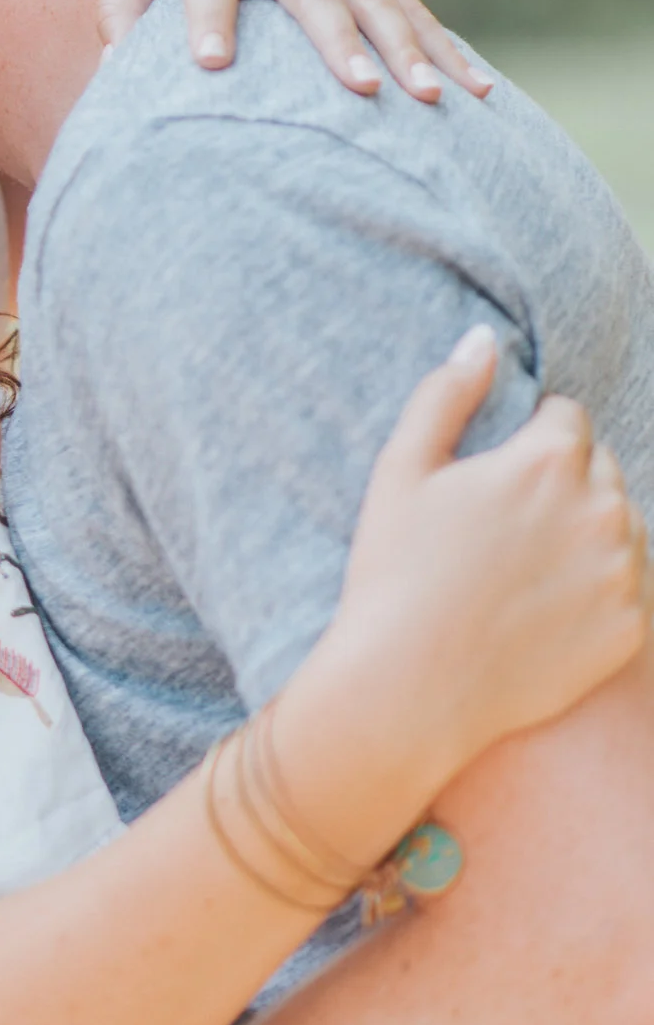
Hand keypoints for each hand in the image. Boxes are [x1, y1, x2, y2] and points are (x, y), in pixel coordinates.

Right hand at [335, 326, 647, 770]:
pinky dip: (593, 591)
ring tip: (518, 570)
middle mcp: (602, 510)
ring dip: (583, 534)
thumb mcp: (400, 471)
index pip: (567, 417)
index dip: (525, 439)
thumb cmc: (394, 572)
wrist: (410, 686)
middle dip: (561, 483)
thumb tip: (484, 338)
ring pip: (618, 527)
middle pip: (599, 469)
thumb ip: (446, 396)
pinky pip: (626, 588)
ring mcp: (623, 573)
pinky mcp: (631, 628)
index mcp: (546, 462)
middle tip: (500, 527)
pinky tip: (538, 610)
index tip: (489, 478)